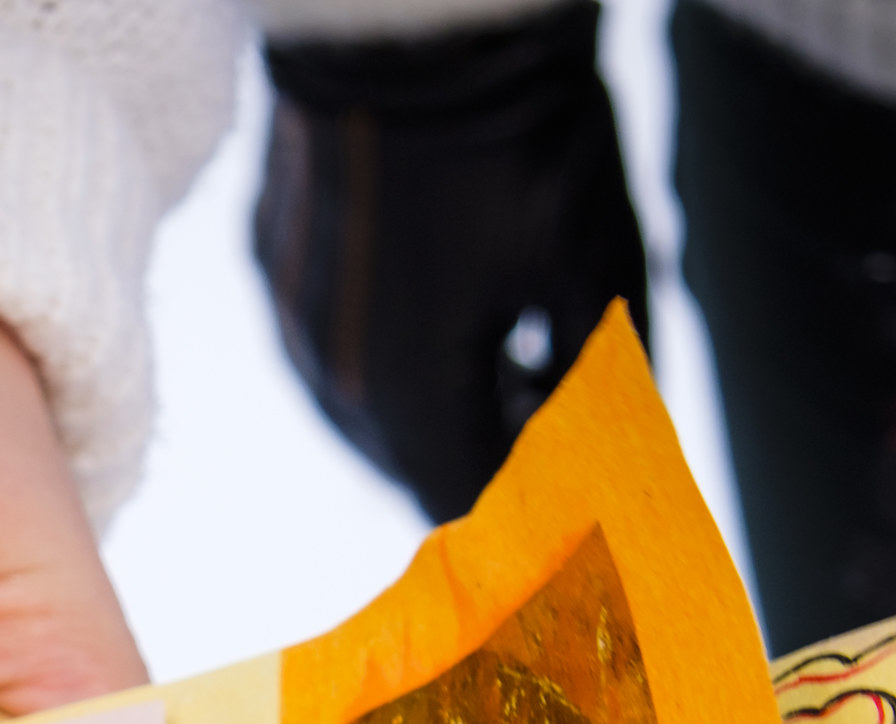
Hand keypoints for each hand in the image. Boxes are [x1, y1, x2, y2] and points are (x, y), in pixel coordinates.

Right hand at [253, 0, 646, 522]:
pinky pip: (334, 345)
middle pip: (415, 462)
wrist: (411, 21)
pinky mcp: (275, 266)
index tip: (581, 485)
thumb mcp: (594, 263)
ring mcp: (293, 322)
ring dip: (441, 401)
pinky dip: (395, 347)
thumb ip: (606, 375)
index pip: (471, 498)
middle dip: (489, 451)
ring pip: (370, 409)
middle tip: (561, 424)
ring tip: (515, 360)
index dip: (533, 503)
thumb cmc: (515, 139)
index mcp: (409, 398)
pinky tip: (451, 304)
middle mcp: (331, 380)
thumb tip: (620, 434)